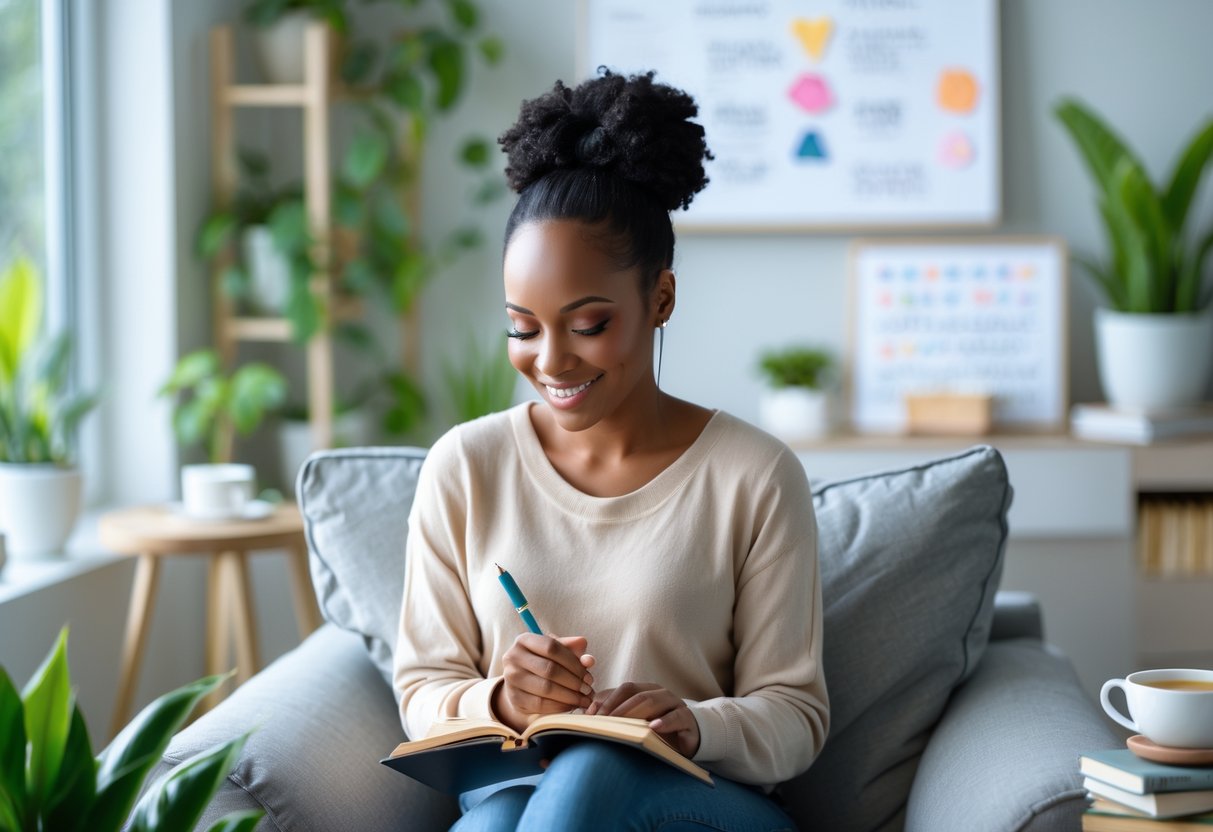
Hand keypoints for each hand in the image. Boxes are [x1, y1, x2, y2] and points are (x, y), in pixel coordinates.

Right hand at [495, 634, 595, 732]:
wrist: (523, 683)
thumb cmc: (545, 662)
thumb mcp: (558, 651)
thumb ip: (574, 651)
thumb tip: (589, 660)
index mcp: (524, 640)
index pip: (552, 647)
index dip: (573, 662)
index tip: (588, 675)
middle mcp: (513, 657)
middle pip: (549, 669)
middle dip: (574, 681)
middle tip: (588, 690)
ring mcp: (511, 678)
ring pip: (546, 688)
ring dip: (570, 696)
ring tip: (584, 700)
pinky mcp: (514, 698)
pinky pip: (540, 704)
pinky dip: (559, 706)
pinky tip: (571, 706)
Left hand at [585, 682, 699, 757]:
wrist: (691, 737)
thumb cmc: (658, 730)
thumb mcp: (635, 722)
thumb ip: (615, 714)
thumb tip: (588, 713)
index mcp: (646, 690)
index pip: (623, 689)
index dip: (606, 700)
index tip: (590, 717)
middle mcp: (660, 693)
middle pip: (636, 694)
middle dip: (616, 707)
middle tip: (601, 723)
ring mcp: (675, 704)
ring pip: (653, 701)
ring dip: (635, 712)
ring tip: (620, 724)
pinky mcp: (687, 719)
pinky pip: (676, 717)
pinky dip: (665, 721)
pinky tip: (654, 727)